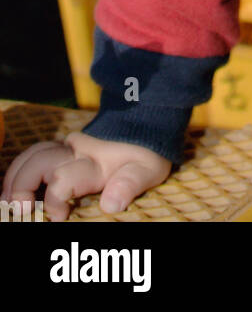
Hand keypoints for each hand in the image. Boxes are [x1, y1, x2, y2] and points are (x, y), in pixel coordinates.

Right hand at [1, 131, 172, 221]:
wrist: (145, 122)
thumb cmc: (144, 154)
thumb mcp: (147, 170)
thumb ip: (129, 185)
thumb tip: (110, 205)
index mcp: (94, 163)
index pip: (63, 180)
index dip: (54, 202)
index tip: (59, 218)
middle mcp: (75, 152)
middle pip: (37, 163)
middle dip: (22, 187)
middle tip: (19, 211)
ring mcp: (67, 147)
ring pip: (31, 155)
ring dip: (15, 177)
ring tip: (8, 202)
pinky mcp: (63, 146)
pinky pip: (34, 153)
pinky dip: (19, 170)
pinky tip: (13, 188)